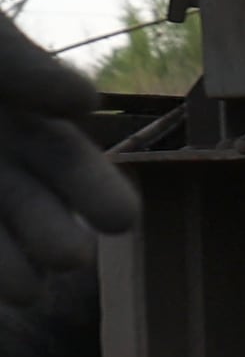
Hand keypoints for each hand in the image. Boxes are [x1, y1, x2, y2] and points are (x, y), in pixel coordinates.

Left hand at [0, 15, 135, 305]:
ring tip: (23, 293)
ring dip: (5, 267)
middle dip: (52, 236)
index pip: (63, 162)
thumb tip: (86, 104)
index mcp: (13, 115)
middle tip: (70, 259)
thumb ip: (22, 64)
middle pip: (28, 208)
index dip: (93, 192)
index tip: (120, 220)